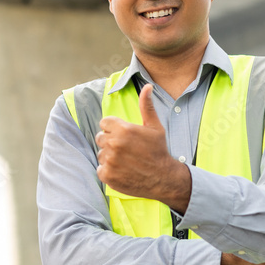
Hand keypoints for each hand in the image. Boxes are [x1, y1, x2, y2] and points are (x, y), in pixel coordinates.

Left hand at [95, 84, 190, 208]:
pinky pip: (100, 168)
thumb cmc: (158, 151)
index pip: (104, 123)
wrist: (163, 178)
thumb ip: (146, 106)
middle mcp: (114, 143)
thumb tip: (147, 86)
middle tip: (126, 149)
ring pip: (101, 154)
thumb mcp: (154, 127)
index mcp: (123, 129)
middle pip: (100, 137)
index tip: (125, 136)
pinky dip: (109, 171)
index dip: (114, 129)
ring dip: (109, 157)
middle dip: (111, 142)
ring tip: (126, 161)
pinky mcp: (107, 175)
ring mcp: (109, 160)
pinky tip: (123, 171)